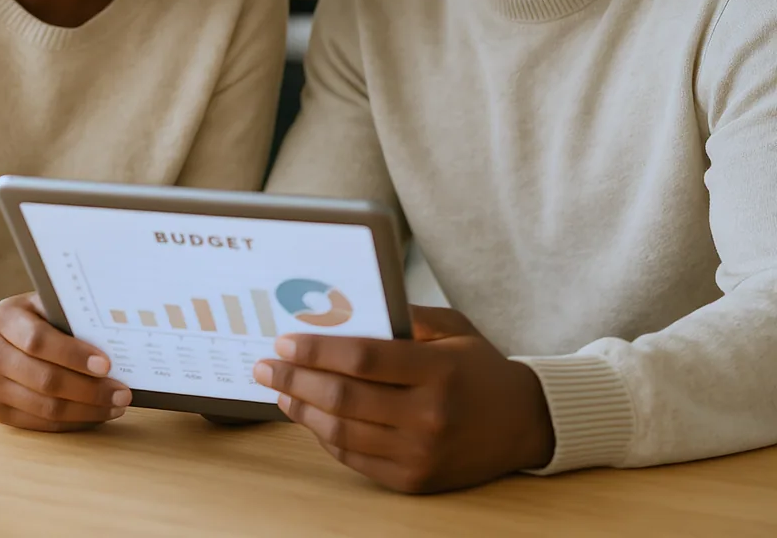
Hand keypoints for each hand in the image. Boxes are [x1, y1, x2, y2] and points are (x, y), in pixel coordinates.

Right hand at [0, 293, 131, 431]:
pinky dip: (72, 422)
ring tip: (116, 405)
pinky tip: (95, 415)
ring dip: (86, 410)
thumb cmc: (24, 319)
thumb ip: (66, 313)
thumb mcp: (38, 304)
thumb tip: (113, 331)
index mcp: (4, 320)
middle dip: (89, 390)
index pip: (39, 341)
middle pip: (44, 379)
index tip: (107, 365)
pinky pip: (39, 423)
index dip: (73, 354)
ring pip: (44, 407)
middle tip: (122, 392)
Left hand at [252, 306, 553, 492]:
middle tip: (265, 364)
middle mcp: (428, 416)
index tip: (285, 339)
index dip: (318, 349)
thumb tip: (347, 309)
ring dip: (301, 410)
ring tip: (279, 389)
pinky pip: (355, 459)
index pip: (363, 359)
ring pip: (342, 433)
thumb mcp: (452, 329)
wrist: (524, 423)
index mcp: (438, 371)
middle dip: (295, 379)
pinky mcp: (414, 481)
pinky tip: (308, 416)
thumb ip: (405, 317)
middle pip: (343, 398)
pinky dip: (325, 437)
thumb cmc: (479, 367)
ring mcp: (420, 454)